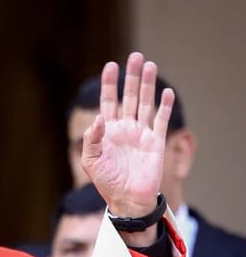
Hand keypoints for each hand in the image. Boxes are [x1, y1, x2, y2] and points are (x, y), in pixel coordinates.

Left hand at [81, 52, 173, 235]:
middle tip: (135, 56)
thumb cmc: (106, 182)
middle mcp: (125, 128)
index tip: (111, 65)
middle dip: (131, 77)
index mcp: (108, 131)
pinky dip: (164, 107)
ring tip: (149, 65)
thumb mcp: (91, 161)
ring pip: (146, 104)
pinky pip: (161, 121)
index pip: (109, 101)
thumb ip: (91, 139)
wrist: (127, 199)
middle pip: (130, 96)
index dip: (110, 84)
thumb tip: (99, 119)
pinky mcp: (156, 142)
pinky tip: (166, 92)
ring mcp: (141, 134)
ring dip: (148, 85)